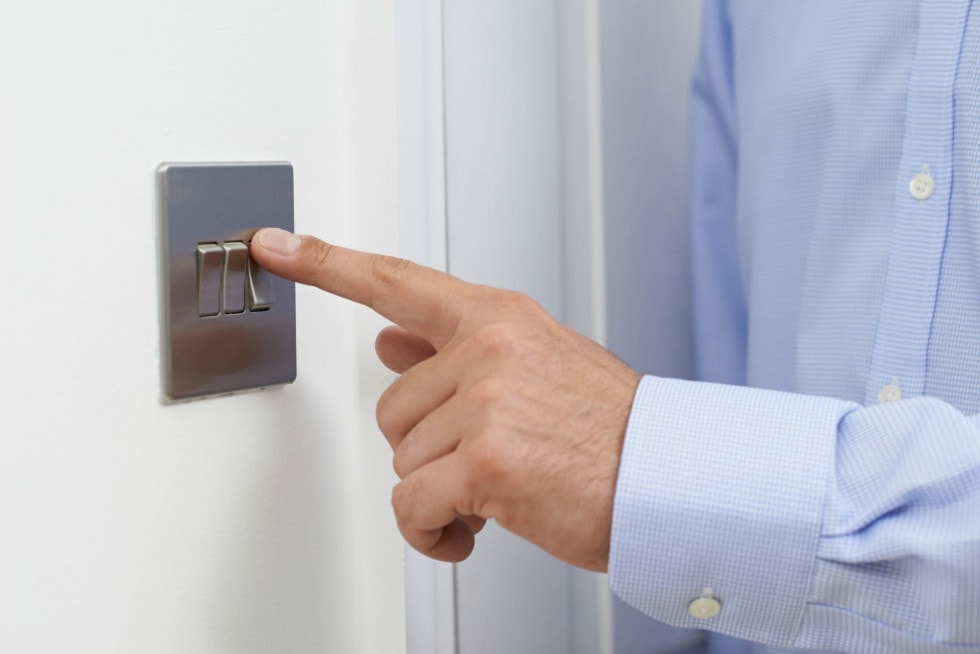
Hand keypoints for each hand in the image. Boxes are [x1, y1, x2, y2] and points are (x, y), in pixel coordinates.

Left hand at [250, 228, 640, 571]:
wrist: (664, 479)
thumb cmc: (607, 428)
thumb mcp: (536, 363)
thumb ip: (456, 349)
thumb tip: (391, 341)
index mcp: (497, 319)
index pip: (395, 281)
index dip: (325, 263)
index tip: (273, 245)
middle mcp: (488, 350)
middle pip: (390, 409)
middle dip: (428, 448)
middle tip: (487, 457)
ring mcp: (486, 402)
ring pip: (402, 461)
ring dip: (438, 489)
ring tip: (498, 488)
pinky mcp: (486, 462)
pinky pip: (413, 506)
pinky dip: (432, 532)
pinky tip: (470, 529)